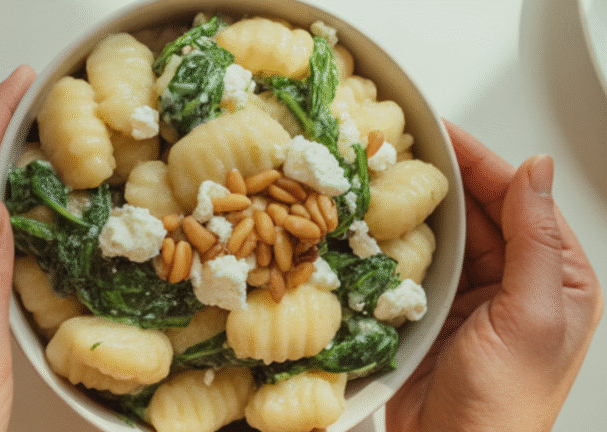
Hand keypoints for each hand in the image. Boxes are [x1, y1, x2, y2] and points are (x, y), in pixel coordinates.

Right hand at [386, 120, 602, 430]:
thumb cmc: (504, 402)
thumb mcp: (532, 316)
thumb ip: (536, 241)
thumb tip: (538, 169)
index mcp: (556, 276)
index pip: (517, 200)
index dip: (480, 161)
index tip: (442, 131)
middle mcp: (516, 280)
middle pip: (478, 209)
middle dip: (444, 175)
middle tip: (403, 144)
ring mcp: (473, 293)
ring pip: (447, 231)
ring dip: (419, 204)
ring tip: (386, 172)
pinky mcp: (437, 308)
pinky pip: (419, 260)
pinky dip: (401, 238)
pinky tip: (380, 220)